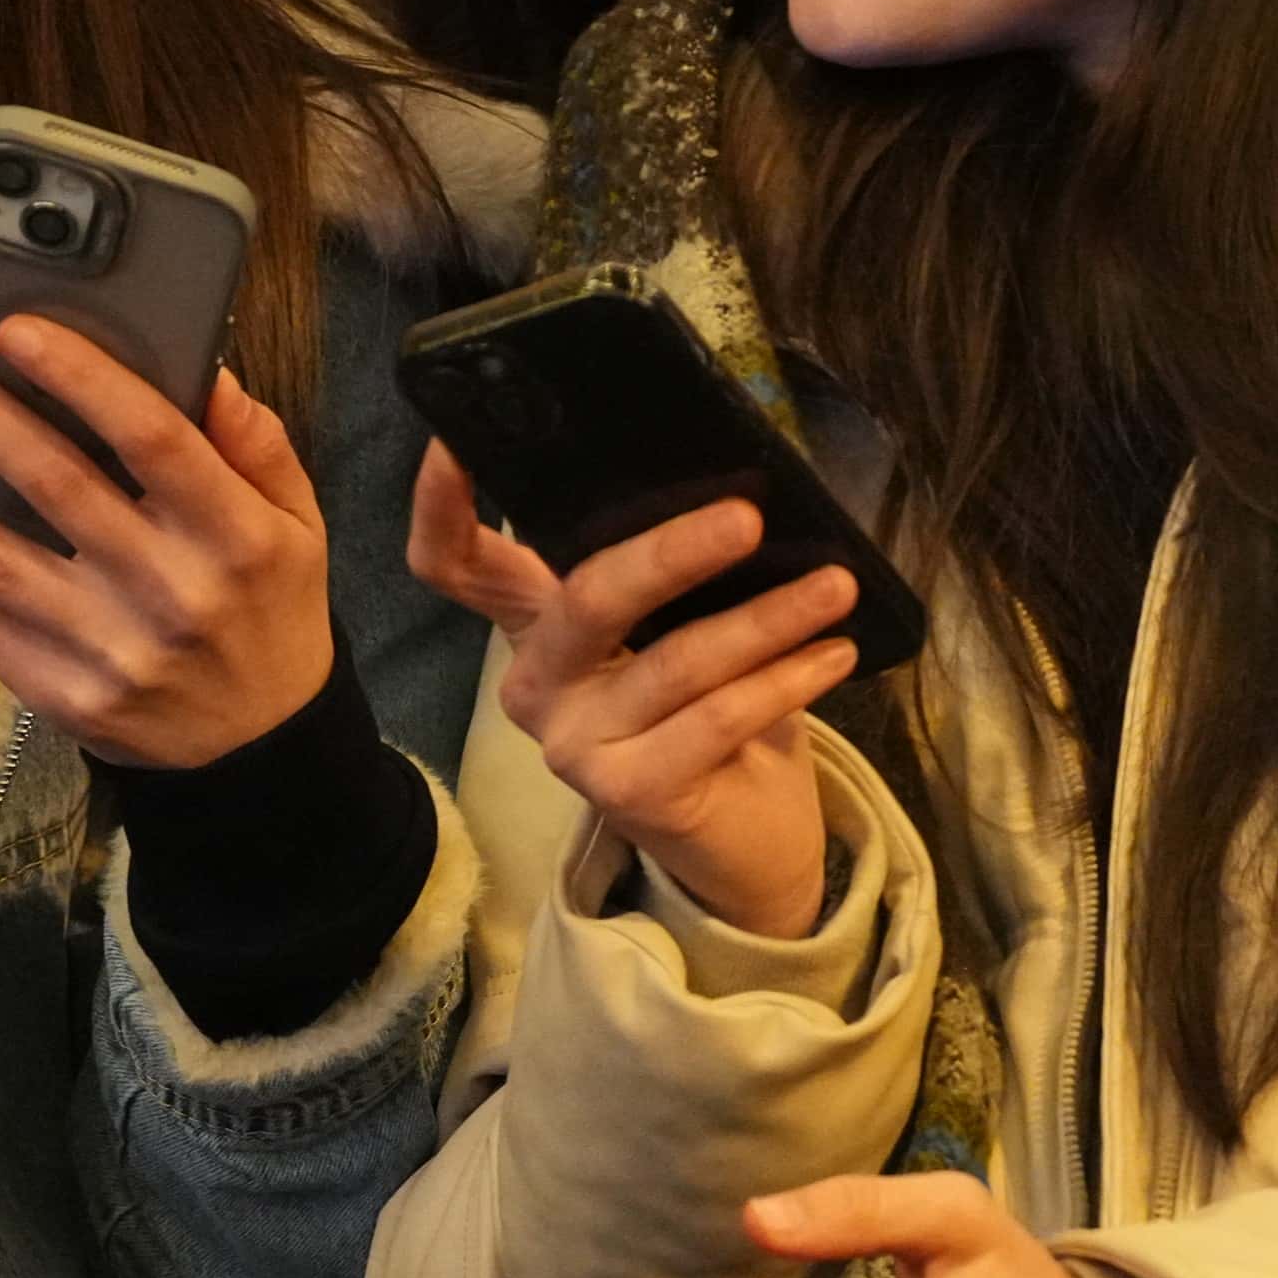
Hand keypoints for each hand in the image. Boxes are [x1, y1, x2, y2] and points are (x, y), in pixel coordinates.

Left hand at [0, 328, 334, 768]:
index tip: (13, 329)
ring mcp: (111, 649)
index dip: (80, 377)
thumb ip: (255, 442)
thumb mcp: (296, 522)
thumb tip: (205, 367)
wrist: (257, 747)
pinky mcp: (64, 694)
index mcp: (234, 534)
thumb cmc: (269, 609)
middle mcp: (170, 589)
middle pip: (53, 483)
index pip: (150, 436)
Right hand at [407, 440, 850, 938]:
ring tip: (835, 587)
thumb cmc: (709, 706)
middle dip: (671, 553)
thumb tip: (735, 491)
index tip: (452, 440)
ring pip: (676, 661)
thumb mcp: (677, 626)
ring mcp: (574, 742)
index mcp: (535, 623)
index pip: (456, 564)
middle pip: (586, 597)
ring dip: (768, 619)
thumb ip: (671, 573)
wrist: (743, 837)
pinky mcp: (628, 791)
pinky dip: (785, 680)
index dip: (442, 505)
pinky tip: (832, 653)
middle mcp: (537, 683)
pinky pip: (717, 719)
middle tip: (748, 519)